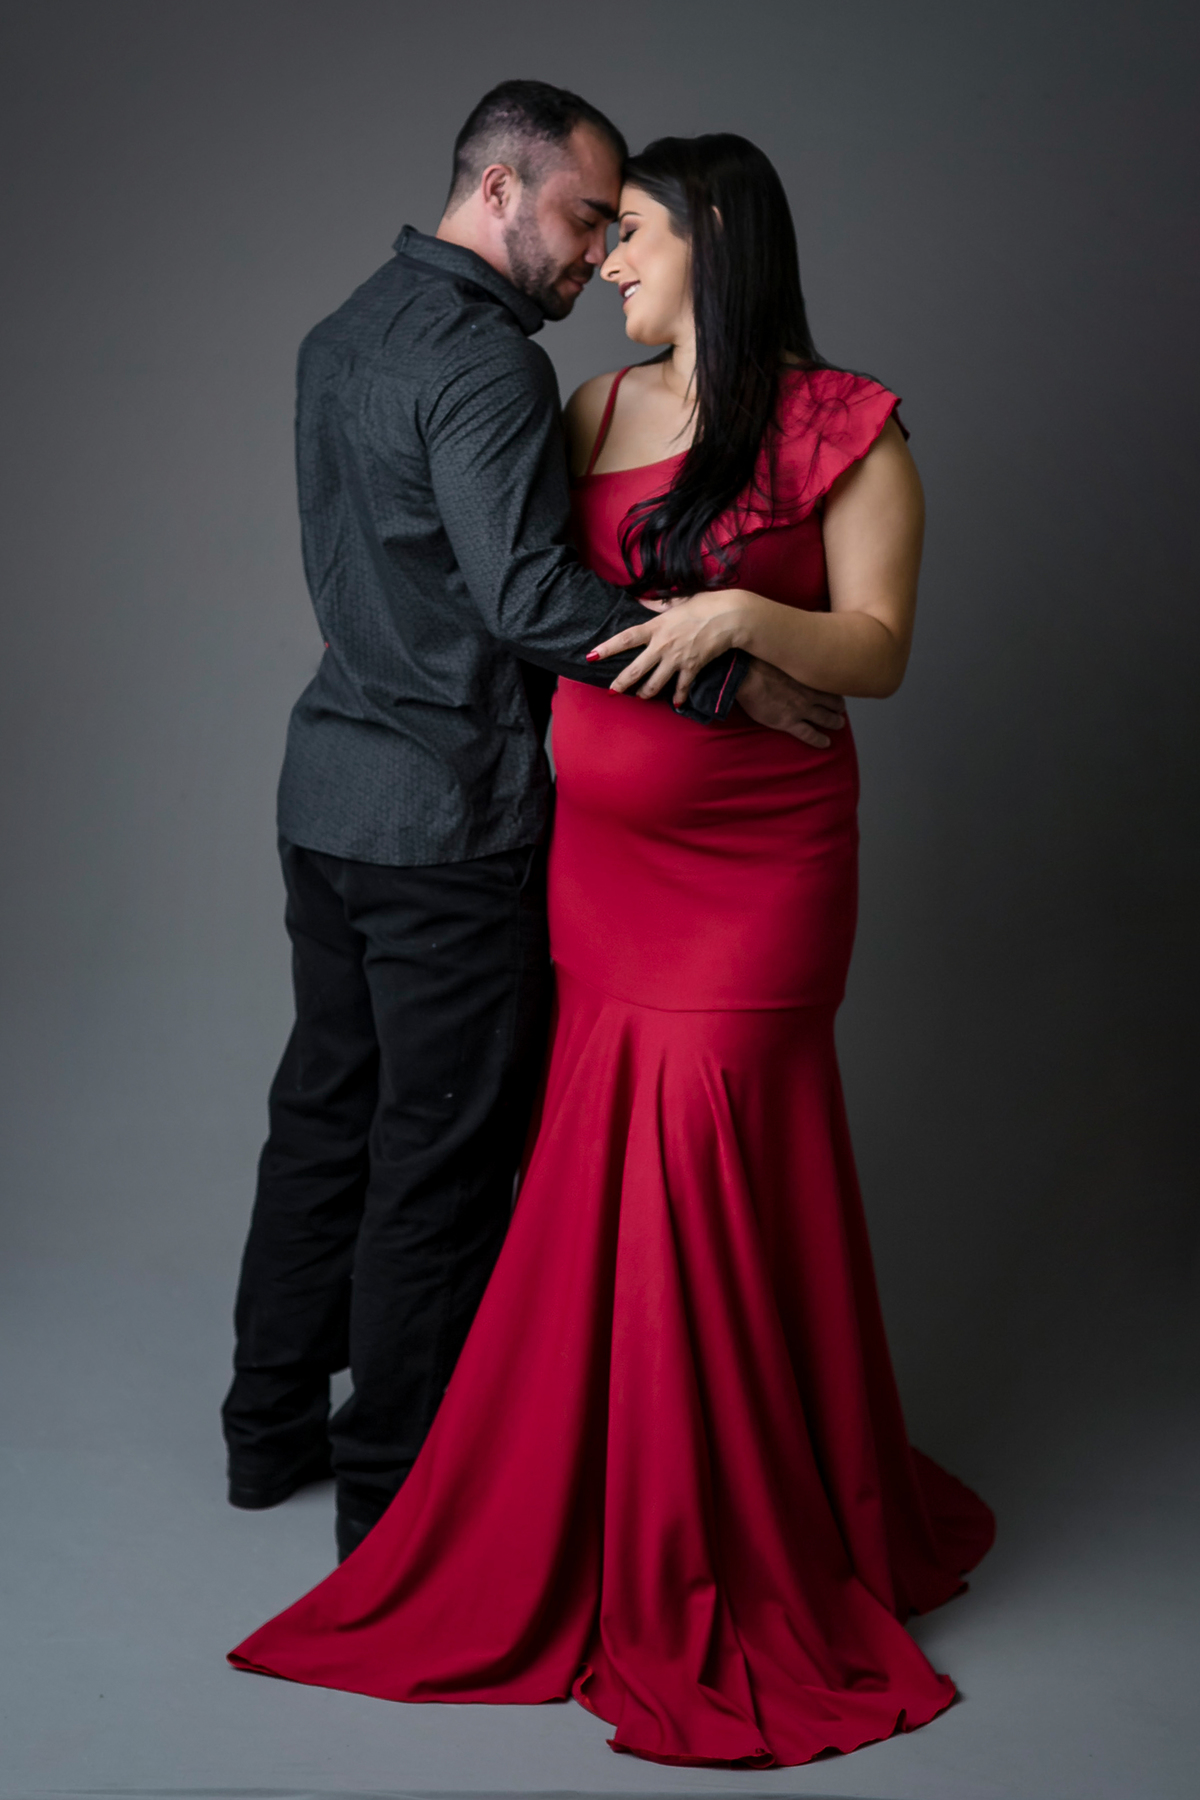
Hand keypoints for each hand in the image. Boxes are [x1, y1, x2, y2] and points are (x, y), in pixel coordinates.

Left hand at [588, 590, 755, 708]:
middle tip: (611, 692)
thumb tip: (640, 600)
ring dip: (645, 693)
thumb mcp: (677, 601)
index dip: (607, 648)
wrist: (730, 617)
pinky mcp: (693, 668)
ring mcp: (677, 659)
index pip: (625, 638)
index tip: (591, 656)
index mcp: (656, 627)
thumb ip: (657, 604)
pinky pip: (682, 687)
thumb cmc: (705, 605)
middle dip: (621, 683)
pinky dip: (679, 697)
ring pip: (655, 684)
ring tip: (640, 697)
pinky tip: (677, 704)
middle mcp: (662, 645)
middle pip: (635, 669)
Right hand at [734, 658, 845, 745]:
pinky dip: (819, 740)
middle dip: (839, 706)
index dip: (834, 686)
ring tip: (839, 724)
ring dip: (835, 722)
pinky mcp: (789, 722)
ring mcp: (801, 709)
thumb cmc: (758, 661)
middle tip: (841, 708)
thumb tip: (789, 652)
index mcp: (807, 674)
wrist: (746, 676)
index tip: (835, 687)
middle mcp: (809, 692)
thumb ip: (790, 659)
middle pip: (833, 701)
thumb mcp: (780, 654)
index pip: (829, 681)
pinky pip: (809, 734)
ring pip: (826, 718)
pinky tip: (826, 743)